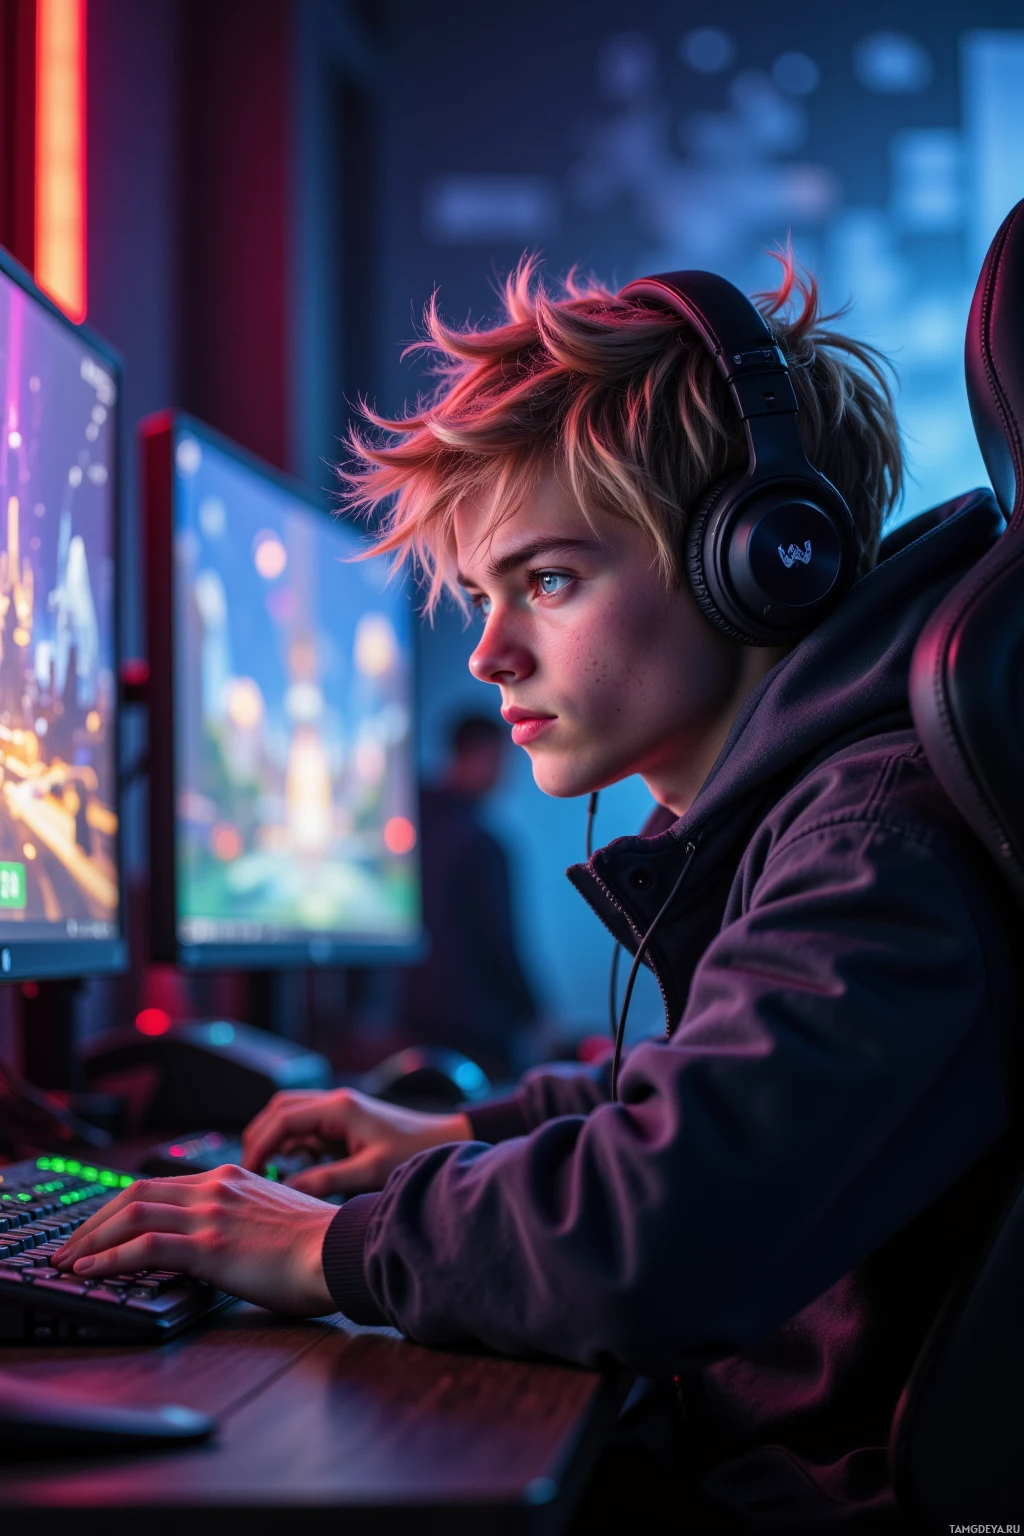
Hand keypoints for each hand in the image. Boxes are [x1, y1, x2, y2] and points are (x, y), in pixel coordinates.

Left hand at [52, 1167, 336, 1315]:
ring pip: (131, 1214)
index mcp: (230, 1178)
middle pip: (135, 1192)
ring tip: (70, 1262)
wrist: (343, 1250)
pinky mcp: (210, 1244)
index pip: (158, 1184)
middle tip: (72, 1247)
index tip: (100, 1229)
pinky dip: (109, 1258)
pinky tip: (91, 1272)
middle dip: (95, 1221)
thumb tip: (223, 1240)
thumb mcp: (273, 1216)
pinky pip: (144, 1246)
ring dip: (91, 1240)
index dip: (119, 1206)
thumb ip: (242, 1217)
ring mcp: (211, 1213)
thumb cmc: (319, 1244)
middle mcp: (216, 1187)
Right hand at [241, 1087, 472, 1197]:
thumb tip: (288, 1189)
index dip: (260, 1143)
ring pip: (293, 1118)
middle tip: (250, 1170)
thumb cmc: (415, 1153)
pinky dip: (296, 1147)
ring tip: (271, 1174)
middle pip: (281, 1110)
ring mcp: (340, 1112)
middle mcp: (336, 1103)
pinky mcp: (345, 1125)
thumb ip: (326, 1180)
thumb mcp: (369, 1172)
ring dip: (278, 1142)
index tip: (248, 1170)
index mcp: (339, 1108)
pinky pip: (309, 1130)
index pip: (283, 1118)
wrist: (446, 1142)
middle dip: (262, 1137)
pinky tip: (298, 1171)